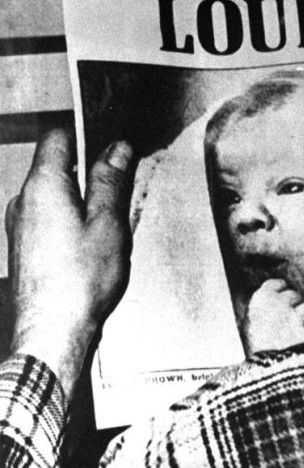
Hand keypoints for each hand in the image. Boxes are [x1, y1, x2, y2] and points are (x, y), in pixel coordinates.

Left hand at [5, 130, 134, 398]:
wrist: (51, 333)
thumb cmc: (79, 283)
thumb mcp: (108, 223)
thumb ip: (110, 181)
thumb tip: (117, 149)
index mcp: (43, 186)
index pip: (58, 137)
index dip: (86, 134)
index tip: (110, 144)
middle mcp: (24, 201)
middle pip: (57, 165)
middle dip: (89, 170)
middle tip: (119, 191)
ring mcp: (20, 224)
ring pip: (53, 192)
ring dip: (81, 197)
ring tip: (107, 223)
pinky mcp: (23, 245)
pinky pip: (47, 216)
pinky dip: (70, 218)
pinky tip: (89, 243)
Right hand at [242, 278, 303, 356]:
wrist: (258, 377)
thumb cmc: (255, 352)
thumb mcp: (251, 327)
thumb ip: (267, 311)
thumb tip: (298, 304)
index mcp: (259, 300)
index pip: (278, 284)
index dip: (283, 294)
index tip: (283, 305)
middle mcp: (276, 305)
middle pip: (296, 295)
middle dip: (297, 308)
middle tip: (292, 324)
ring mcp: (290, 319)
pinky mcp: (303, 336)